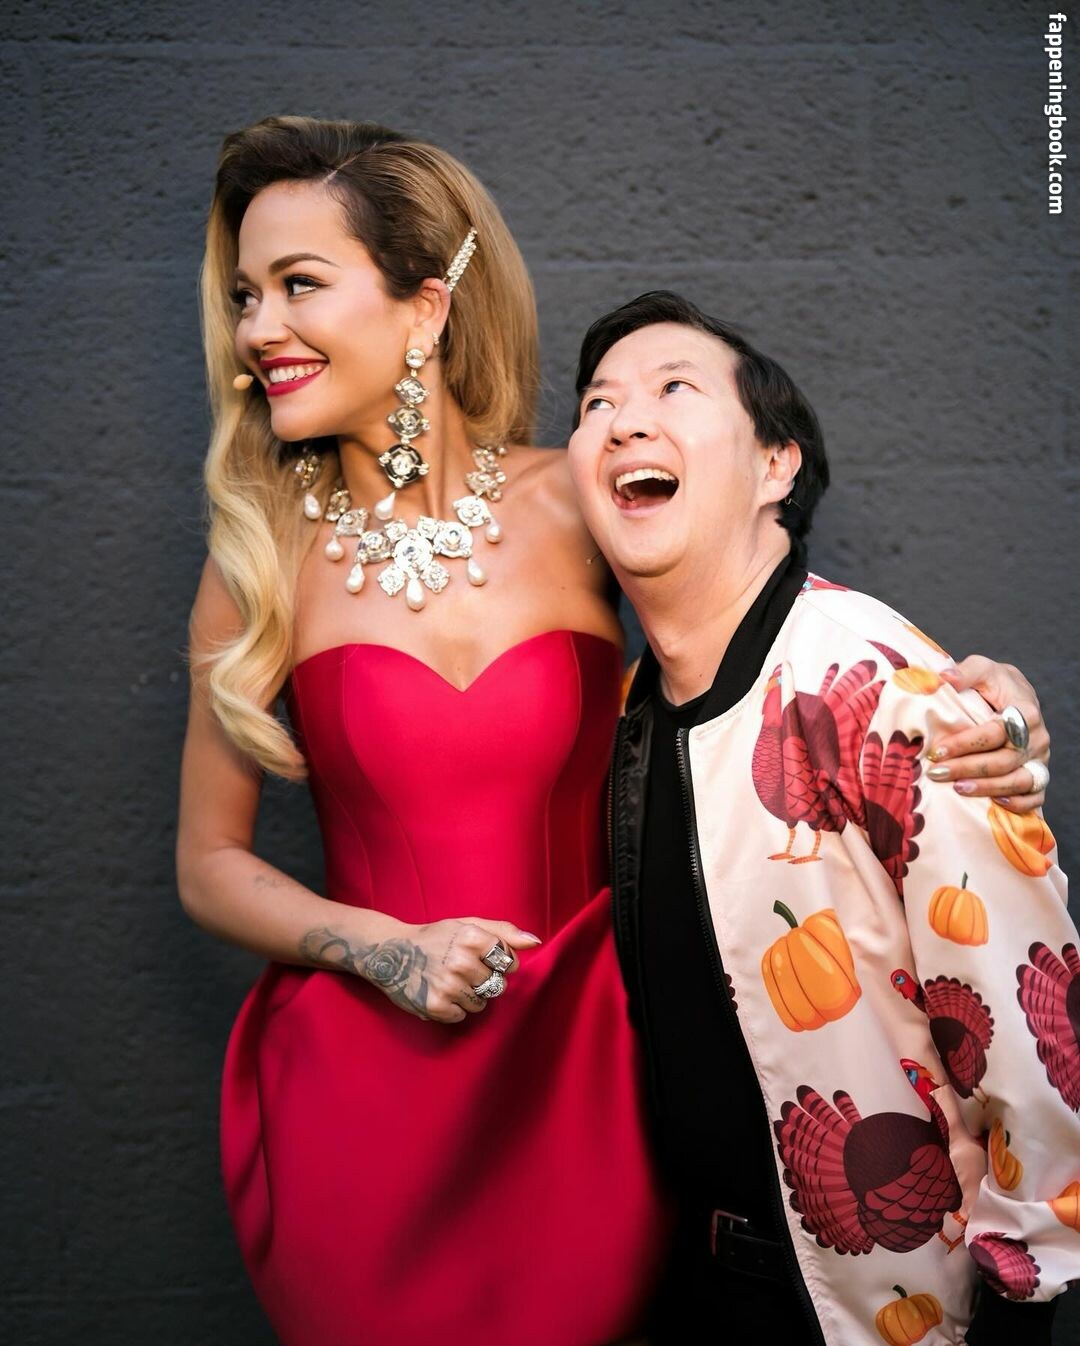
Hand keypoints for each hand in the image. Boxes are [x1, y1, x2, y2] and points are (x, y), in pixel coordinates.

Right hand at [345, 917, 541, 1023]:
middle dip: (485, 980)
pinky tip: (441, 992)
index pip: (509, 961)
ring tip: (451, 981)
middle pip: (497, 985)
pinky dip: (454, 1008)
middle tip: (464, 970)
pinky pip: (462, 1015)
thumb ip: (504, 932)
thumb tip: (535, 942)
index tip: (486, 959)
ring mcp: (447, 985)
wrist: (392, 953)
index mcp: (471, 937)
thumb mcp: (469, 925)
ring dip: (471, 995)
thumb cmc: (437, 937)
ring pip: (482, 1003)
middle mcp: (460, 961)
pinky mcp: (436, 1006)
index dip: (501, 962)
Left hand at [926, 656, 1049, 813]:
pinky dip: (1018, 803)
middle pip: (1005, 760)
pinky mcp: (1040, 774)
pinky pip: (1035, 796)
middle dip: (968, 769)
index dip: (965, 744)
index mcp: (1026, 711)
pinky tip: (993, 803)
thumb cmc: (993, 683)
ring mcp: (1040, 758)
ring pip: (1020, 781)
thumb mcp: (981, 668)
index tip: (936, 751)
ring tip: (957, 790)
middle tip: (936, 773)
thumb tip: (943, 678)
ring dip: (988, 788)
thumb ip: (964, 671)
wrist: (1015, 695)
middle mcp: (1037, 737)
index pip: (996, 733)